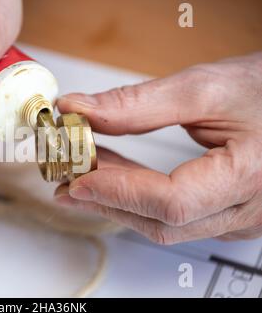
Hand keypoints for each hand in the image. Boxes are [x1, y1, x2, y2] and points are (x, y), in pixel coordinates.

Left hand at [55, 52, 261, 243]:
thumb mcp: (203, 88)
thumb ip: (136, 104)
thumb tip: (80, 109)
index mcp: (248, 176)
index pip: (171, 202)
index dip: (118, 192)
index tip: (78, 178)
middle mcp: (246, 210)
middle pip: (161, 221)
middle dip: (108, 200)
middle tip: (68, 178)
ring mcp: (238, 218)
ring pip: (165, 224)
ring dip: (119, 200)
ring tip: (84, 174)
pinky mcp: (227, 214)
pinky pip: (174, 217)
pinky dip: (139, 199)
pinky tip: (115, 178)